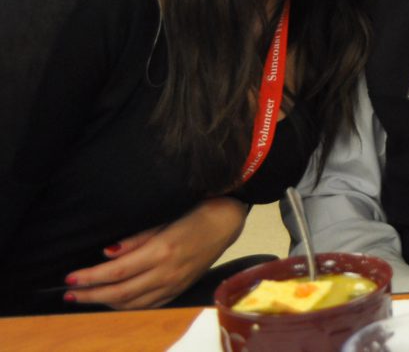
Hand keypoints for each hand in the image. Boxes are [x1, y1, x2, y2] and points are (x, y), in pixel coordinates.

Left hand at [64, 196, 248, 309]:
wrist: (226, 222)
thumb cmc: (195, 213)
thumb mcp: (164, 219)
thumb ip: (136, 239)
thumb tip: (107, 254)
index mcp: (161, 251)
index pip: (117, 272)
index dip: (90, 278)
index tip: (70, 279)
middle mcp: (167, 272)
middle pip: (121, 292)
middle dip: (91, 295)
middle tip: (70, 294)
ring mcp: (175, 283)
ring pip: (133, 304)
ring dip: (106, 303)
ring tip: (87, 298)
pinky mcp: (180, 288)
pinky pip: (150, 305)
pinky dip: (128, 306)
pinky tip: (116, 301)